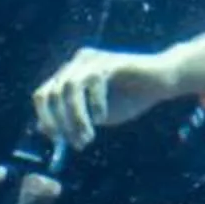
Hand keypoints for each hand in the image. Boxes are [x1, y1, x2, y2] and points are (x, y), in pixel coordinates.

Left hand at [31, 45, 183, 147]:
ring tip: (88, 137)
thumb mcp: (95, 115)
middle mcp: (77, 64)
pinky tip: (102, 118)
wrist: (161, 82)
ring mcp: (93, 59)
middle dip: (59, 122)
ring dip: (75, 117)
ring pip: (69, 87)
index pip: (43, 95)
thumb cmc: (129, 98)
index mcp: (70, 75)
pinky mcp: (110, 60)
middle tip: (76, 143)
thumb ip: (72, 120)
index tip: (56, 141)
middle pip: (52, 92)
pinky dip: (94, 104)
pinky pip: (93, 81)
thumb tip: (43, 130)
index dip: (45, 119)